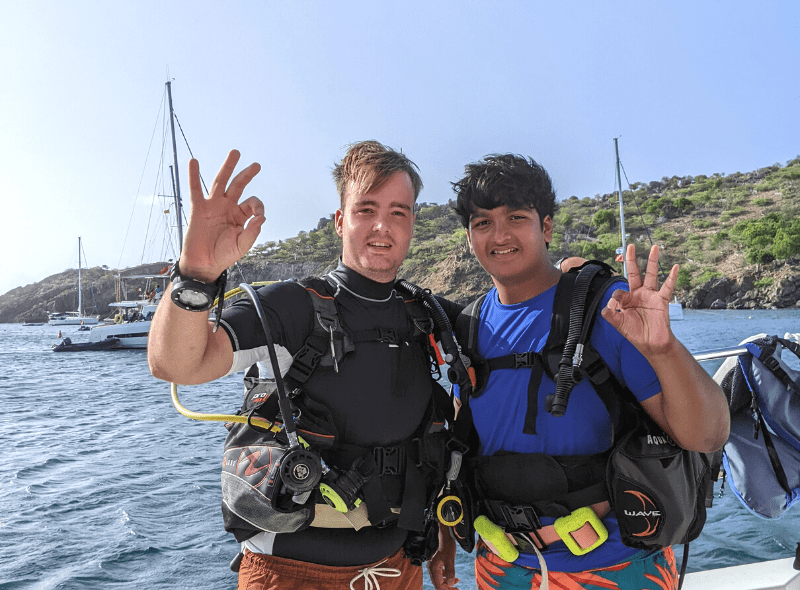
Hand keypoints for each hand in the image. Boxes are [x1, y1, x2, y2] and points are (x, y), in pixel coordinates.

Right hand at [179, 150, 262, 280]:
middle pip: (238, 185)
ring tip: (235, 152)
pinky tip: (194, 162)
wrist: (204, 264)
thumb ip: (252, 232)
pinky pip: (195, 189)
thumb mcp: (242, 245)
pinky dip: (193, 175)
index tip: (258, 216)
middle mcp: (227, 207)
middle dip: (247, 174)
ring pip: (220, 182)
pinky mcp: (198, 208)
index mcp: (240, 216)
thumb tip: (261, 217)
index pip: (252, 203)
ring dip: (227, 167)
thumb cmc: (223, 255)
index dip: (258, 206)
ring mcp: (213, 206)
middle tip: (257, 165)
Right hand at [427, 524, 459, 589]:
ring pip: (440, 581)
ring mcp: (434, 568)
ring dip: (448, 584)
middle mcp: (431, 569)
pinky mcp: (437, 566)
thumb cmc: (447, 546)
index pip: (438, 586)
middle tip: (457, 589)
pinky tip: (455, 578)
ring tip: (457, 583)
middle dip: (448, 588)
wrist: (445, 537)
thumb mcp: (450, 559)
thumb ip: (450, 572)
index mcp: (433, 569)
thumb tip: (451, 584)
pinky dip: (447, 579)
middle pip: (438, 585)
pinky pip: (441, 576)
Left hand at [601, 244, 676, 354]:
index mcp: (627, 299)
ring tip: (654, 247)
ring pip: (651, 274)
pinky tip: (675, 267)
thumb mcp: (618, 324)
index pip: (620, 289)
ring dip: (652, 261)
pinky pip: (667, 287)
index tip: (618, 306)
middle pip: (635, 273)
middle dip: (632, 259)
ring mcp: (651, 295)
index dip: (618, 297)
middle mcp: (639, 294)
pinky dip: (672, 277)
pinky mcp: (661, 300)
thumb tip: (606, 305)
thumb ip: (609, 315)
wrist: (651, 344)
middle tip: (630, 245)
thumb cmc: (635, 334)